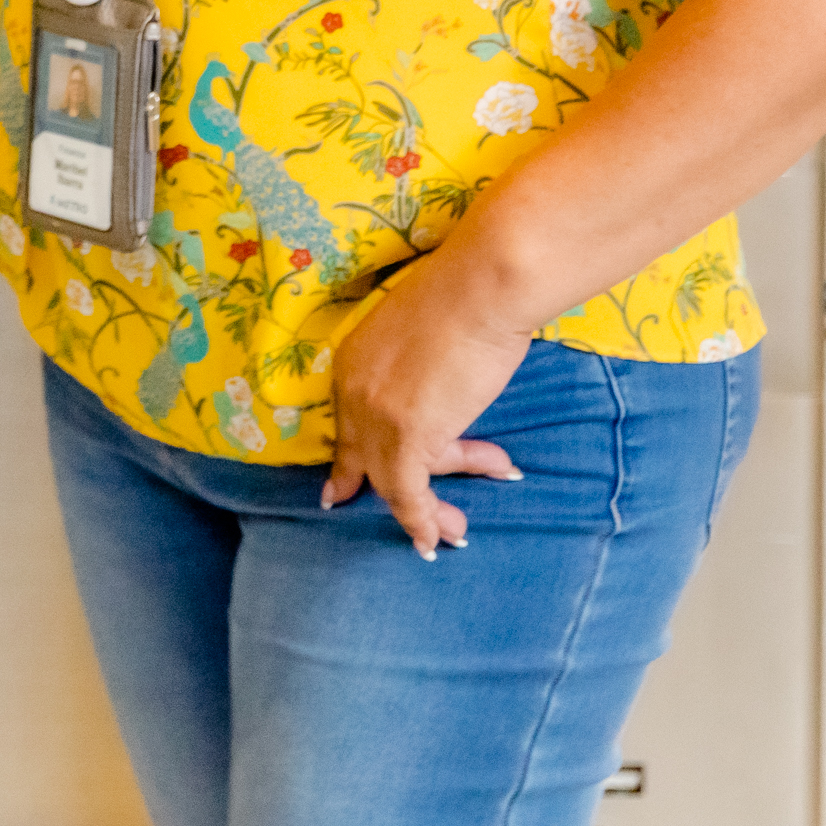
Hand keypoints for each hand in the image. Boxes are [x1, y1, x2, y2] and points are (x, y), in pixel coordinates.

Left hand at [319, 262, 533, 556]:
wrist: (482, 286)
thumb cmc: (470, 297)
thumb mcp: (428, 338)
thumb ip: (421, 373)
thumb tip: (441, 394)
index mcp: (353, 361)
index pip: (348, 423)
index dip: (352, 461)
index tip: (343, 489)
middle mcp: (353, 390)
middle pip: (364, 456)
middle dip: (387, 492)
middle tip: (417, 524)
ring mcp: (375, 415)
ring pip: (390, 481)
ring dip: (427, 513)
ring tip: (457, 530)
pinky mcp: (407, 436)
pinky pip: (408, 493)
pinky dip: (422, 520)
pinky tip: (437, 538)